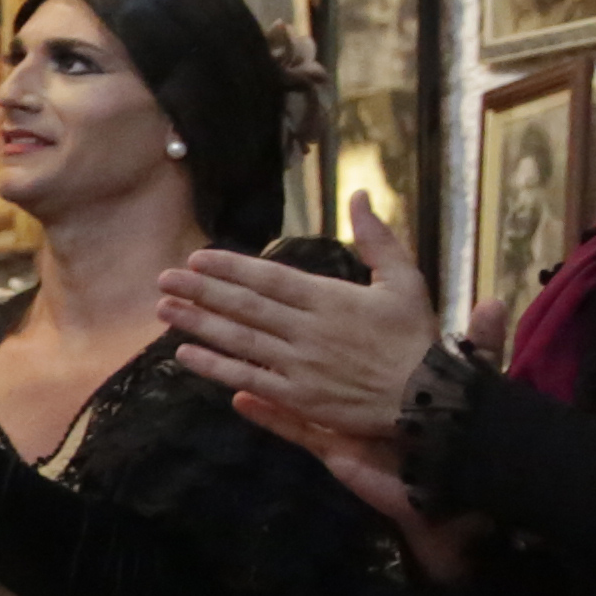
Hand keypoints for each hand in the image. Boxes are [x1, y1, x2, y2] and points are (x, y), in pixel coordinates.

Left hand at [162, 193, 443, 453]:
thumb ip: (378, 239)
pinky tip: (186, 356)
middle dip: (201, 291)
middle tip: (163, 279)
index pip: (269, 278)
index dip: (230, 268)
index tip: (197, 258)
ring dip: (199, 324)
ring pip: (239, 341)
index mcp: (331, 299)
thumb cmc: (417, 338)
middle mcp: (308, 331)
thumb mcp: (406, 281)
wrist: (432, 400)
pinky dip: (215, 367)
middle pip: (245, 307)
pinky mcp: (298, 398)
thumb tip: (359, 195)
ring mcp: (300, 366)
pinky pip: (248, 379)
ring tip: (164, 310)